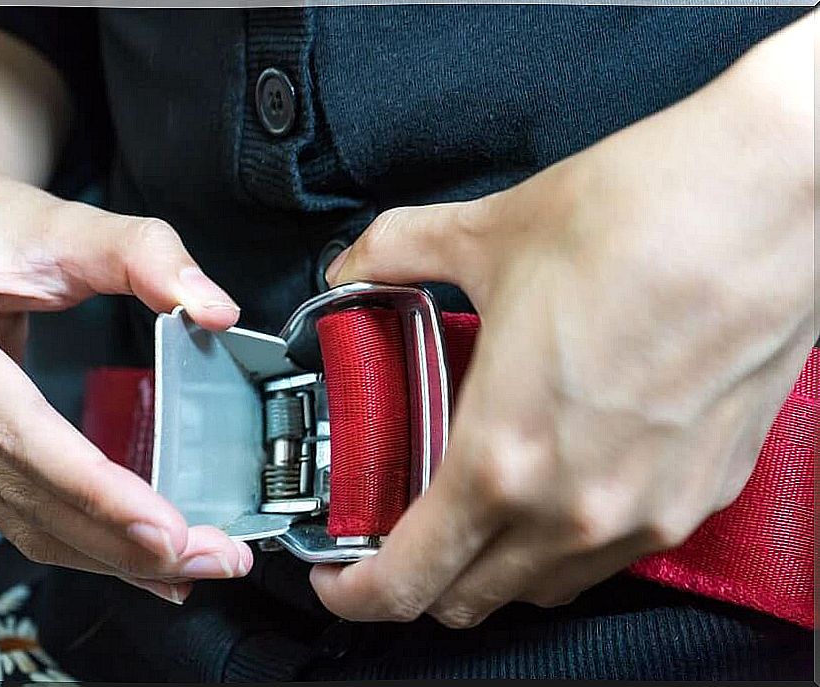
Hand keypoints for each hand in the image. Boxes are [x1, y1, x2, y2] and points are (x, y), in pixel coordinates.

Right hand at [0, 170, 252, 603]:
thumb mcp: (71, 221)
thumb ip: (148, 256)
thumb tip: (213, 310)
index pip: (18, 431)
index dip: (94, 488)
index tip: (167, 527)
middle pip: (24, 494)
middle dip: (121, 540)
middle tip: (206, 558)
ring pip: (21, 520)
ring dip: (108, 554)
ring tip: (188, 567)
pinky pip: (16, 513)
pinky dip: (80, 542)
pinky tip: (136, 561)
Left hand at [311, 17, 814, 626]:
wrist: (765, 201)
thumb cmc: (635, 220)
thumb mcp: (485, 235)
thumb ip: (395, 255)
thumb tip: (354, 267)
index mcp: (503, 458)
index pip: (408, 581)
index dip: (355, 594)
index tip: (339, 576)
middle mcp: (574, 510)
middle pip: (470, 601)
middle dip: (419, 579)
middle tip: (399, 528)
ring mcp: (645, 515)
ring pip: (542, 588)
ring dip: (493, 564)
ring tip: (476, 501)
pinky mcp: (698, 497)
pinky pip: (610, 556)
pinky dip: (564, 540)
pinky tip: (558, 478)